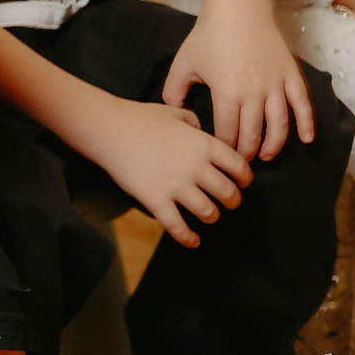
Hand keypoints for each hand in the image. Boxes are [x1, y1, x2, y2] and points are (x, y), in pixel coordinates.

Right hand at [80, 94, 249, 248]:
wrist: (109, 129)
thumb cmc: (139, 118)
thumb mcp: (174, 113)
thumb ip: (193, 122)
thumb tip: (201, 130)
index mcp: (203, 144)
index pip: (238, 166)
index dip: (245, 178)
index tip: (243, 183)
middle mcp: (195, 166)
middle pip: (228, 193)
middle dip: (233, 201)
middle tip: (231, 203)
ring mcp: (176, 185)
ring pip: (208, 212)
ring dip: (213, 217)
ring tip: (210, 216)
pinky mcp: (156, 200)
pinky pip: (178, 227)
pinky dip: (188, 238)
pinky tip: (193, 241)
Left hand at [162, 0, 316, 160]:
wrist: (238, 8)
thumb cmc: (209, 35)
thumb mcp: (183, 63)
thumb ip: (174, 91)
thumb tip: (175, 113)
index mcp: (227, 93)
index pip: (227, 134)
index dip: (224, 148)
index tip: (220, 155)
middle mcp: (254, 93)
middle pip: (253, 135)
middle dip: (246, 153)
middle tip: (241, 162)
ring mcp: (275, 84)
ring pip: (279, 126)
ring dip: (273, 146)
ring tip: (266, 155)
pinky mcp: (290, 74)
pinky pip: (302, 104)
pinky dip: (307, 123)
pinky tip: (307, 139)